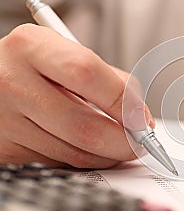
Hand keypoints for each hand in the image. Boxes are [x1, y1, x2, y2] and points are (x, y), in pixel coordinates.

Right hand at [0, 24, 152, 167]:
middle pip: (84, 127)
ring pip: (74, 153)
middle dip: (124, 142)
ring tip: (119, 145)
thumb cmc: (34, 66)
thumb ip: (108, 79)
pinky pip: (57, 163)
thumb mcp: (64, 54)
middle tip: (140, 142)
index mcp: (31, 47)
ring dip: (107, 155)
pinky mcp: (4, 149)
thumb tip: (141, 117)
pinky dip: (83, 160)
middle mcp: (11, 81)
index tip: (143, 119)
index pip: (88, 74)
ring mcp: (3, 120)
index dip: (124, 102)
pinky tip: (88, 148)